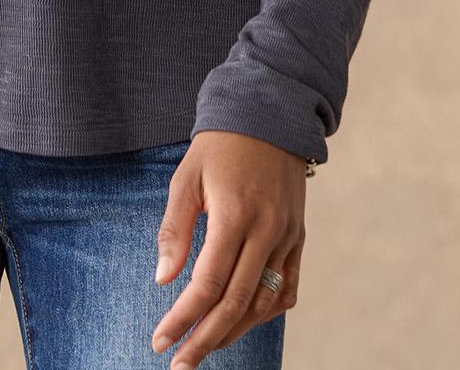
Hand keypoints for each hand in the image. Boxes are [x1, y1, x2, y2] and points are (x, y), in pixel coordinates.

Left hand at [149, 129, 307, 366]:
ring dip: (233, 331)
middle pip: (235, 304)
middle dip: (204, 339)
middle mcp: (266, 231)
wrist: (270, 113)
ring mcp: (287, 236)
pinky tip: (242, 321)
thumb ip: (175, 229)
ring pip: (263, 302)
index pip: (207, 284)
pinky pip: (287, 288)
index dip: (182, 318)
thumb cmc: (220, 145)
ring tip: (205, 345)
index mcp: (235, 215)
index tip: (160, 340)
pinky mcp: (299, 237)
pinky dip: (265, 312)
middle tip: (179, 364)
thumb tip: (163, 280)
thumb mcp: (186, 177)